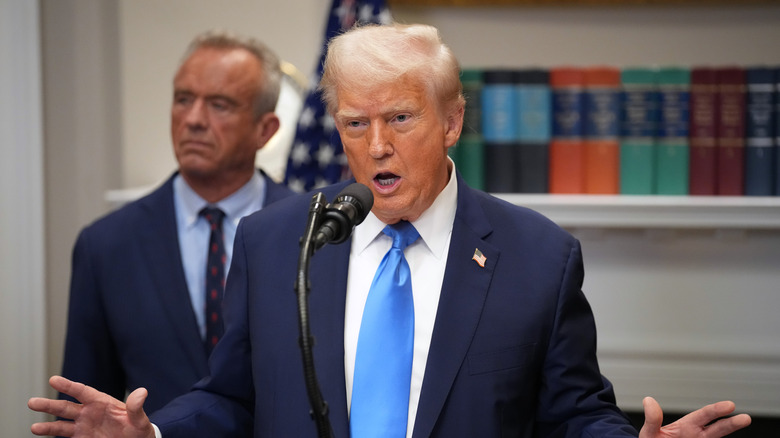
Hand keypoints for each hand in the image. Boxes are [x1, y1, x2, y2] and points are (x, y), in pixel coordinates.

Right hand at [28, 375, 155, 437]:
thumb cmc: (139, 430)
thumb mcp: (140, 419)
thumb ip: (137, 407)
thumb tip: (142, 392)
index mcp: (102, 403)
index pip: (82, 392)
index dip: (68, 385)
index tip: (53, 380)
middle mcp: (89, 413)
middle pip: (66, 407)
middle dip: (49, 405)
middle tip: (32, 402)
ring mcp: (84, 426)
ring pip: (61, 424)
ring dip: (47, 426)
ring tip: (34, 428)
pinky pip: (65, 437)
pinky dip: (52, 436)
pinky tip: (41, 432)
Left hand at [639, 396, 750, 437]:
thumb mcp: (650, 432)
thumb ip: (652, 419)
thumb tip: (648, 400)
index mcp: (686, 427)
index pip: (704, 416)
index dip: (716, 410)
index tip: (730, 405)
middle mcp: (697, 437)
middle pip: (718, 429)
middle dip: (732, 423)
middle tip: (745, 418)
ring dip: (730, 434)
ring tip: (741, 426)